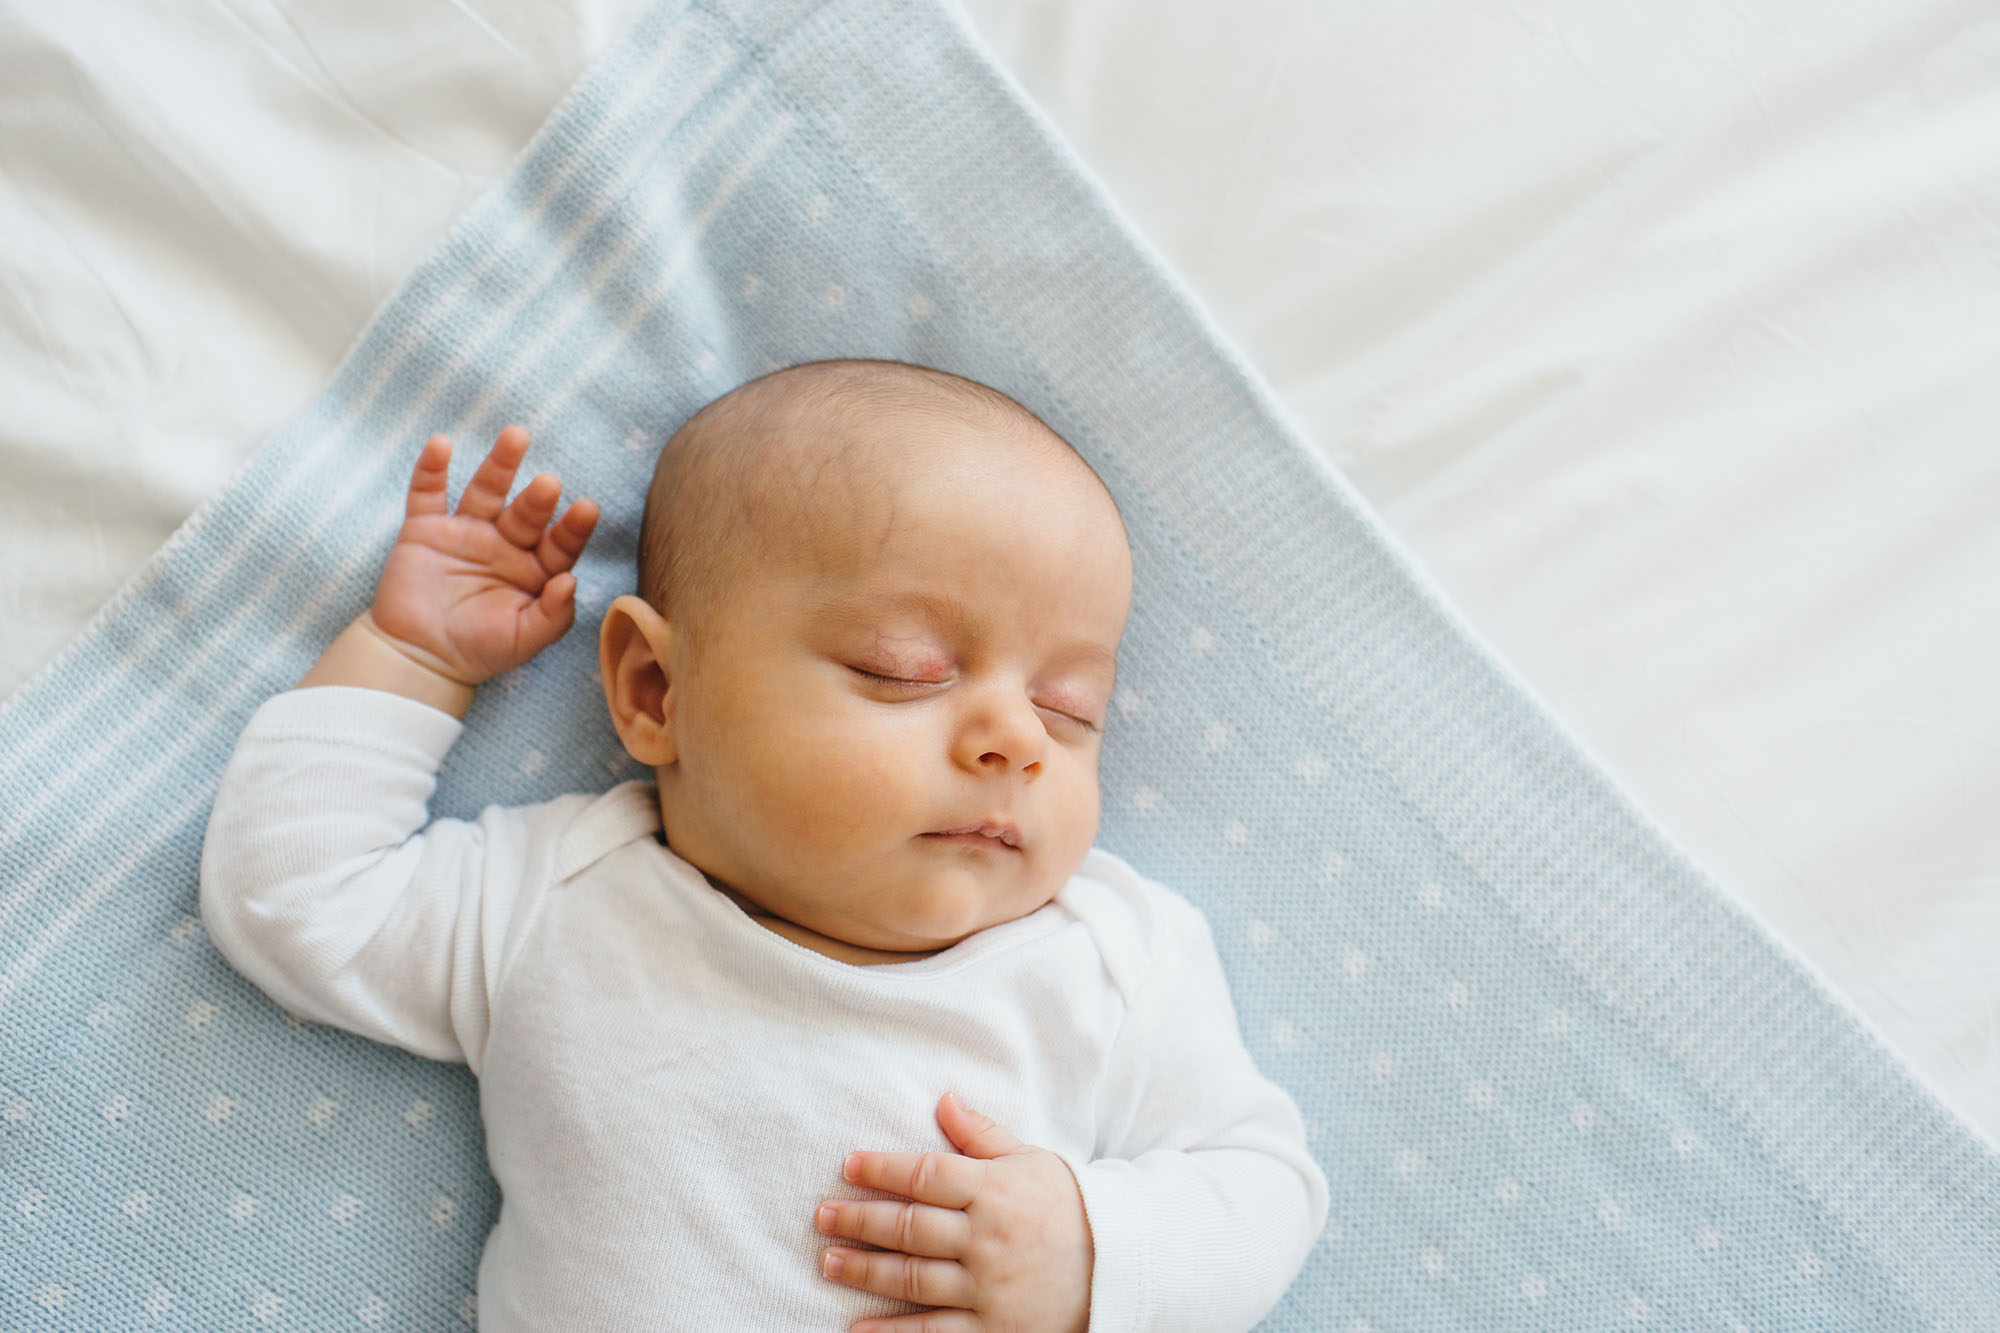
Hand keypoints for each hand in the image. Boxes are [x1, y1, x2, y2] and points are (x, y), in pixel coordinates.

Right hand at [369, 427, 598, 685]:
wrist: (420, 658)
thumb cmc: (480, 650)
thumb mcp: (524, 640)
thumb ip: (552, 615)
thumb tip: (571, 580)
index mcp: (535, 569)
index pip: (560, 543)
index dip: (573, 528)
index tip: (587, 509)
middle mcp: (504, 544)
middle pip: (526, 513)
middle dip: (538, 499)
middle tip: (549, 483)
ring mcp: (466, 533)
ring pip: (486, 491)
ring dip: (499, 464)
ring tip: (516, 436)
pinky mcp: (425, 530)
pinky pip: (427, 494)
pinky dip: (431, 469)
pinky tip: (440, 444)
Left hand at [817, 1093, 1091, 1332]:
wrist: (1119, 1270)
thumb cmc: (1070, 1207)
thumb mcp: (1032, 1161)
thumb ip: (983, 1136)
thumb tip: (944, 1100)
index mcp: (996, 1191)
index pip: (927, 1176)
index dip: (883, 1170)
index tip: (848, 1166)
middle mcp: (988, 1238)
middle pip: (910, 1227)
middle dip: (860, 1220)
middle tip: (822, 1216)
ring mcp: (989, 1288)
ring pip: (913, 1278)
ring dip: (865, 1270)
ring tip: (829, 1260)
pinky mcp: (994, 1330)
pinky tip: (857, 1328)